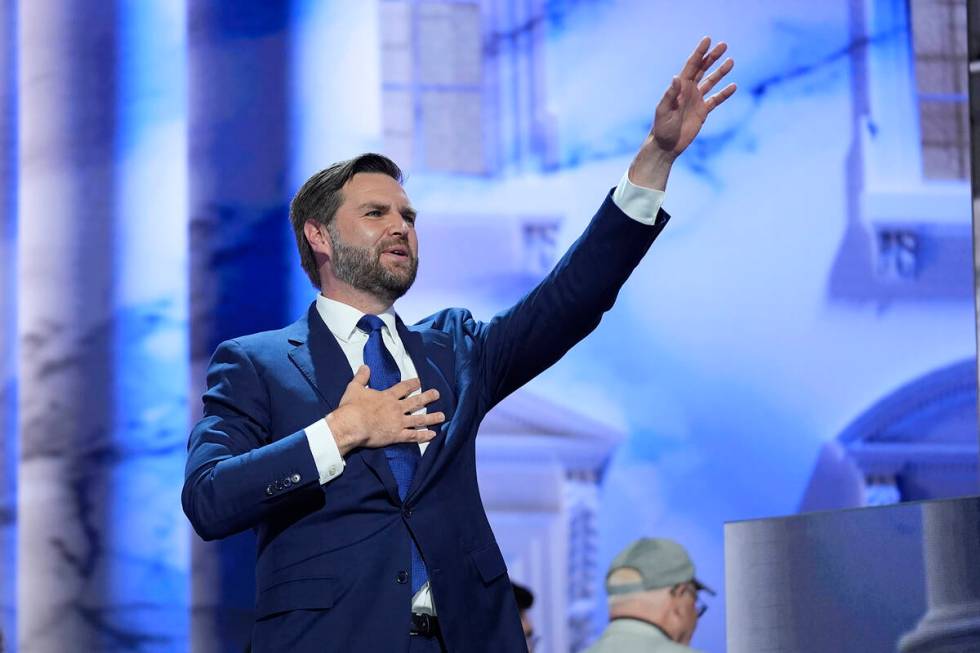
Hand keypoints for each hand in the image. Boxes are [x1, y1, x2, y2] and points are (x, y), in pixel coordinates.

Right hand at [327, 365, 445, 455]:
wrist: (351, 425)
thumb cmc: (351, 407)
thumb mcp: (354, 388)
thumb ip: (361, 377)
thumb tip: (365, 366)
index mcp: (387, 397)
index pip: (403, 388)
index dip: (412, 384)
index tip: (419, 381)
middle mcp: (396, 408)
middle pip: (415, 402)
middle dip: (427, 397)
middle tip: (437, 394)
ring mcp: (398, 422)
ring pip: (419, 419)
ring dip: (431, 417)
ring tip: (442, 416)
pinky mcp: (396, 436)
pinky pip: (413, 436)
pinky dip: (423, 436)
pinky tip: (433, 434)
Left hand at [629, 36, 736, 189]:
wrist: (666, 146)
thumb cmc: (661, 128)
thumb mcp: (664, 110)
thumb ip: (671, 94)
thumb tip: (677, 77)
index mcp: (679, 87)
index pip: (691, 65)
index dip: (699, 52)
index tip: (708, 40)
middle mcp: (688, 91)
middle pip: (702, 69)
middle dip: (712, 57)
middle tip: (724, 45)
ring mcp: (696, 100)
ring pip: (711, 82)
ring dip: (720, 72)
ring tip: (731, 61)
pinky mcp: (702, 112)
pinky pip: (715, 100)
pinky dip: (724, 93)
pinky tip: (733, 86)